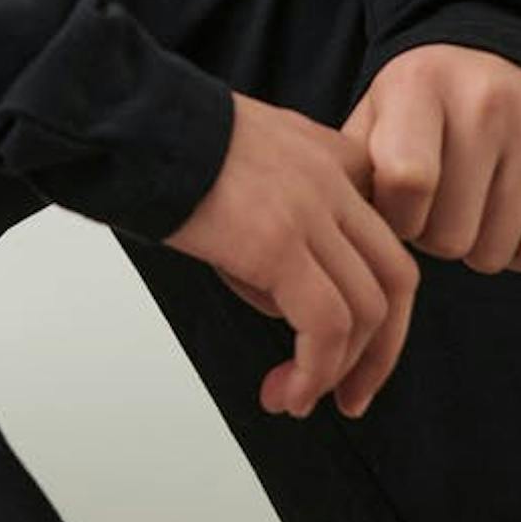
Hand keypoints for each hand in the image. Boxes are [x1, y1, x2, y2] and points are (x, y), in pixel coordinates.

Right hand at [161, 89, 420, 421]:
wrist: (125, 122)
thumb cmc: (164, 143)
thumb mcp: (248, 158)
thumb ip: (284, 206)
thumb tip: (281, 294)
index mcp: (332, 156)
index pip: (384, 240)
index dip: (380, 304)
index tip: (353, 347)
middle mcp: (335, 180)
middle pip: (395, 281)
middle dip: (379, 353)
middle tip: (349, 395)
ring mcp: (312, 211)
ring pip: (365, 313)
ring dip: (334, 373)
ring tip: (292, 399)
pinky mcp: (278, 244)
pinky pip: (324, 326)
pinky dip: (313, 371)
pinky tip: (285, 390)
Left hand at [336, 44, 520, 274]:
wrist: (499, 48)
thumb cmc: (423, 101)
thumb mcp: (374, 115)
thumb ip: (353, 170)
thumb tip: (349, 236)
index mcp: (421, 85)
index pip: (407, 183)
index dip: (396, 216)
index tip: (397, 204)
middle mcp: (488, 101)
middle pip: (449, 234)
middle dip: (433, 236)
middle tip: (436, 205)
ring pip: (495, 253)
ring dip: (474, 245)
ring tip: (470, 204)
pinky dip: (518, 251)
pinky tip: (506, 214)